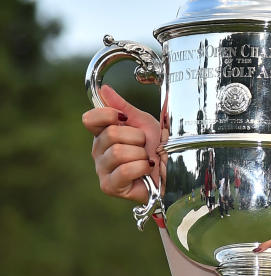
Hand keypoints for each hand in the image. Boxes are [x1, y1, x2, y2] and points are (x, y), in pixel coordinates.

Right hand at [81, 85, 160, 202]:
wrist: (175, 170)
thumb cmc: (160, 148)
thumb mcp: (144, 123)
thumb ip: (123, 107)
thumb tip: (104, 89)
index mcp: (104, 134)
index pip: (90, 119)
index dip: (108, 115)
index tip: (125, 119)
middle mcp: (99, 152)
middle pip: (110, 134)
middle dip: (136, 138)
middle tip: (145, 146)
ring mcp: (102, 170)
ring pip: (118, 152)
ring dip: (141, 154)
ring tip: (146, 159)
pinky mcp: (110, 186)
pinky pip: (124, 170)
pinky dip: (142, 168)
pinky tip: (146, 170)